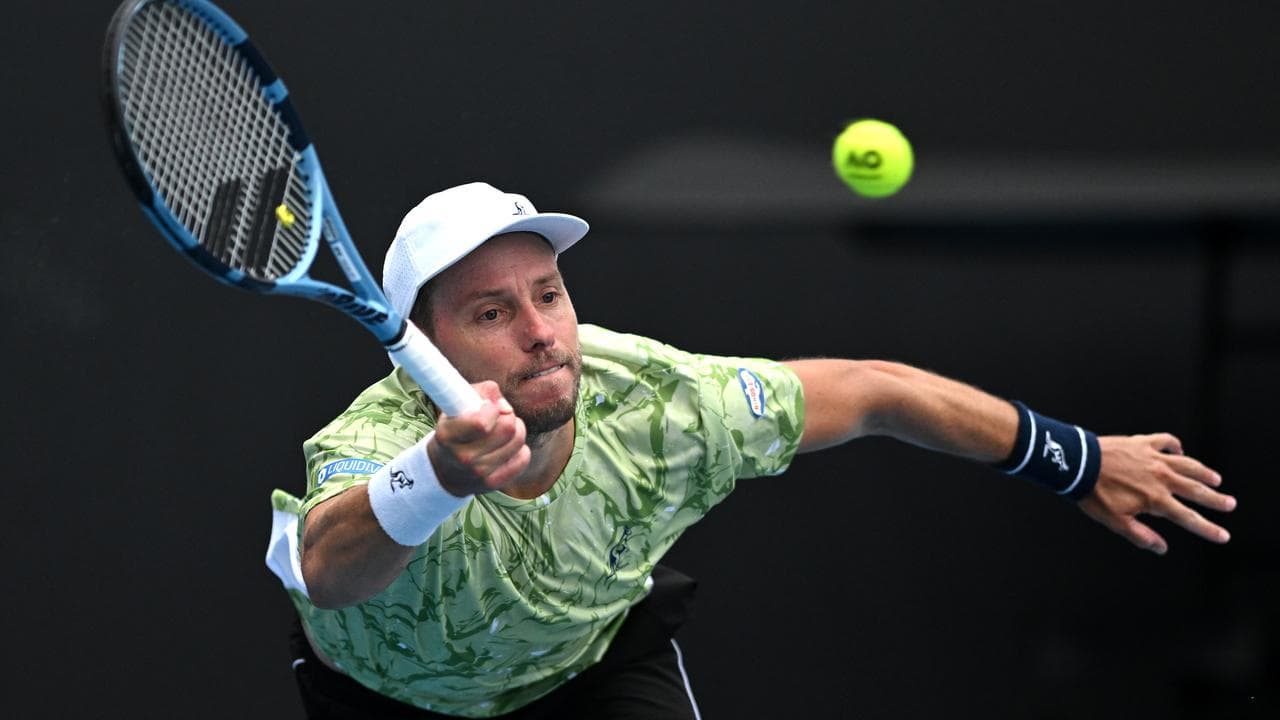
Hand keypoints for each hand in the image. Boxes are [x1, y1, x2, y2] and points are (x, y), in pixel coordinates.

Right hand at [427, 381, 529, 496]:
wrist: (444, 469)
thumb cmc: (455, 428)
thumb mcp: (457, 405)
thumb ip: (482, 393)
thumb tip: (505, 406)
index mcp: (448, 435)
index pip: (482, 422)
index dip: (492, 408)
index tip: (488, 407)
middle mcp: (463, 457)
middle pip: (508, 428)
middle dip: (508, 415)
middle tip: (501, 416)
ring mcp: (479, 473)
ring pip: (518, 440)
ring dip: (517, 429)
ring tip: (504, 429)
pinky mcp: (494, 483)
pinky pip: (523, 458)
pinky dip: (520, 448)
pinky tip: (507, 446)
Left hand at [1078, 433, 1235, 554]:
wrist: (1077, 463)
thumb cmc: (1093, 494)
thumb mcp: (1115, 521)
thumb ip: (1141, 535)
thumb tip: (1161, 548)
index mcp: (1155, 500)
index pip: (1188, 518)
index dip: (1207, 528)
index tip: (1223, 535)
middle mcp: (1161, 478)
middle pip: (1195, 490)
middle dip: (1215, 499)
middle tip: (1230, 503)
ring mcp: (1153, 458)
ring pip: (1187, 465)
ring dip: (1203, 473)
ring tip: (1216, 479)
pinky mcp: (1142, 443)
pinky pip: (1166, 442)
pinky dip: (1175, 446)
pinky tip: (1180, 450)